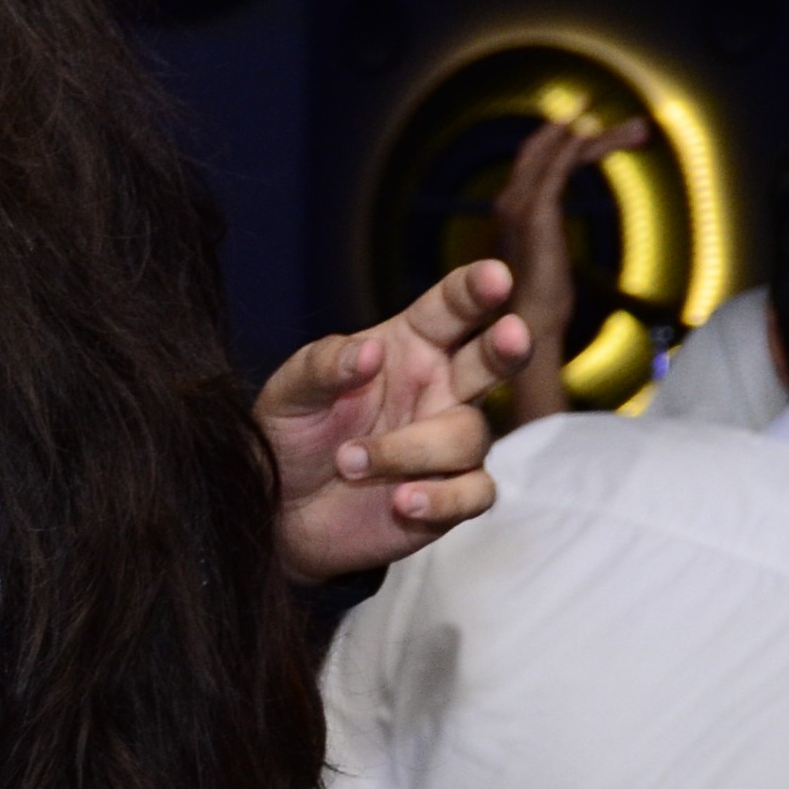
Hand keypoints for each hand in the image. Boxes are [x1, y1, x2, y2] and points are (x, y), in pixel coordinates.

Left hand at [261, 257, 531, 582]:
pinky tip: (403, 501)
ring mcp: (449, 443)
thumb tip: (369, 352)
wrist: (278, 512)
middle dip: (507, 345)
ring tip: (349, 463)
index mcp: (408, 348)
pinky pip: (476, 492)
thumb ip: (323, 367)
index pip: (450, 310)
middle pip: (494, 359)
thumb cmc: (289, 438)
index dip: (475, 290)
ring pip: (469, 435)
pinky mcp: (452, 495)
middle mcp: (440, 389)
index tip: (495, 276)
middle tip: (510, 334)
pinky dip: (443, 497)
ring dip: (411, 450)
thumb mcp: (289, 395)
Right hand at [484, 117, 638, 432]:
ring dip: (591, 136)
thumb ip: (551, 246)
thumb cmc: (537, 316)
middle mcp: (507, 208)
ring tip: (637, 130)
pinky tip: (595, 132)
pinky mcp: (534, 218)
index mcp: (511, 219)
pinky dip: (574, 147)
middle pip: (540, 155)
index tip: (601, 135)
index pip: (536, 171)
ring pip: (552, 157)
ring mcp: (516, 210)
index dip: (566, 148)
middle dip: (580, 131)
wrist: (524, 340)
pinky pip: (556, 171)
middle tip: (628, 124)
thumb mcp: (549, 269)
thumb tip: (563, 249)